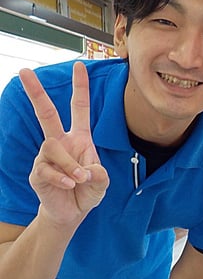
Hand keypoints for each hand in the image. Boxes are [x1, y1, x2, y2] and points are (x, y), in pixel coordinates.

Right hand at [19, 62, 109, 225]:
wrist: (72, 212)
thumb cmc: (87, 191)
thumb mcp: (102, 182)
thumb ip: (100, 174)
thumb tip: (87, 170)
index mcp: (79, 138)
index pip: (79, 108)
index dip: (80, 88)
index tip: (79, 65)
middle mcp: (60, 142)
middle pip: (46, 113)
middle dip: (36, 93)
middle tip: (24, 72)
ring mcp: (46, 157)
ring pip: (52, 147)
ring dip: (70, 164)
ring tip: (80, 179)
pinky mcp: (37, 172)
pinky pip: (46, 169)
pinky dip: (61, 177)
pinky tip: (70, 184)